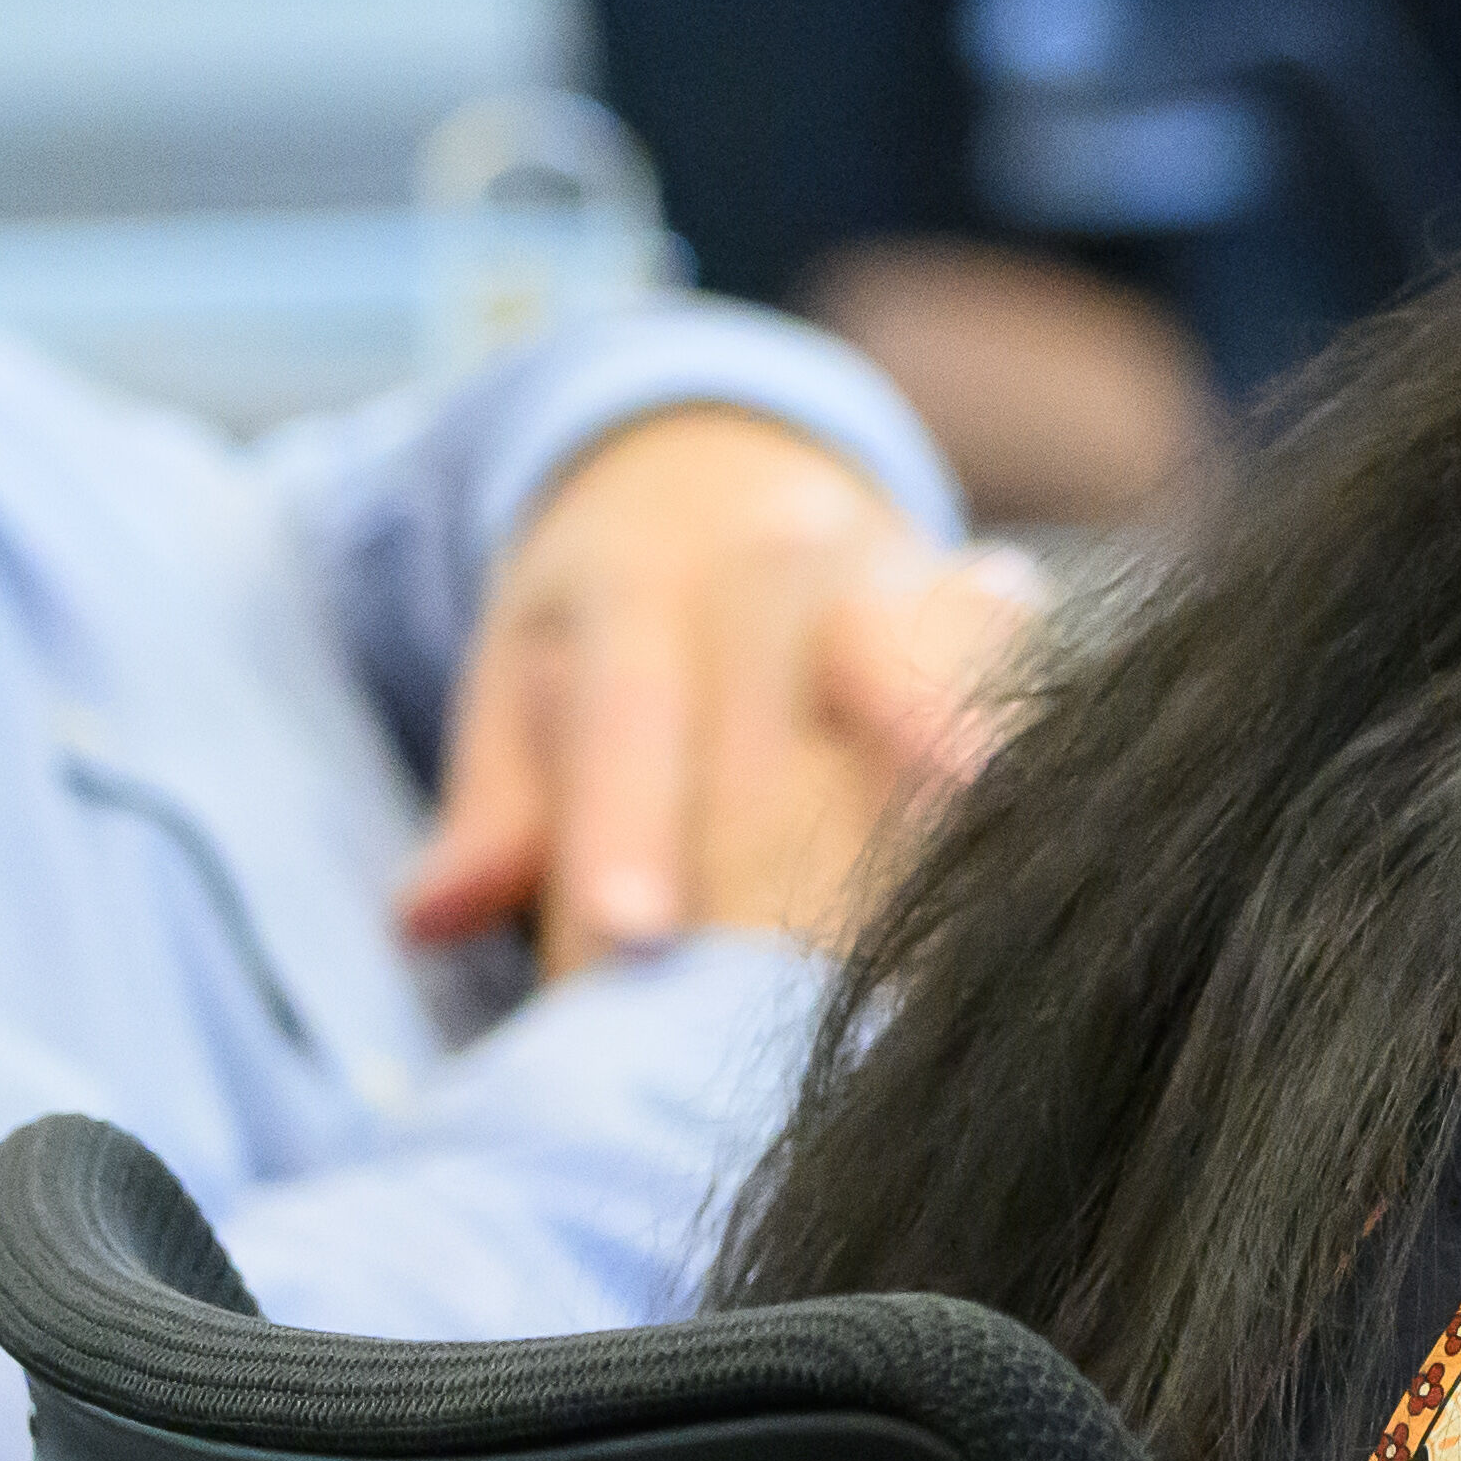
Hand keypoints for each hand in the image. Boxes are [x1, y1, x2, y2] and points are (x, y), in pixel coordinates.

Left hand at [399, 409, 1035, 979]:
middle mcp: (770, 554)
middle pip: (769, 712)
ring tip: (962, 824)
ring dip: (928, 747)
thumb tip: (429, 920)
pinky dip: (1013, 724)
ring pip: (907, 661)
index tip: (632, 934)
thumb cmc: (613, 612)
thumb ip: (500, 806)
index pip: (630, 715)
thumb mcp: (529, 677)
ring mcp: (884, 569)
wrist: (730, 465)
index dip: (629, 824)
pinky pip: (1002, 661)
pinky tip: (1032, 795)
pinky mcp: (978, 600)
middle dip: (767, 847)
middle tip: (760, 995)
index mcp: (638, 582)